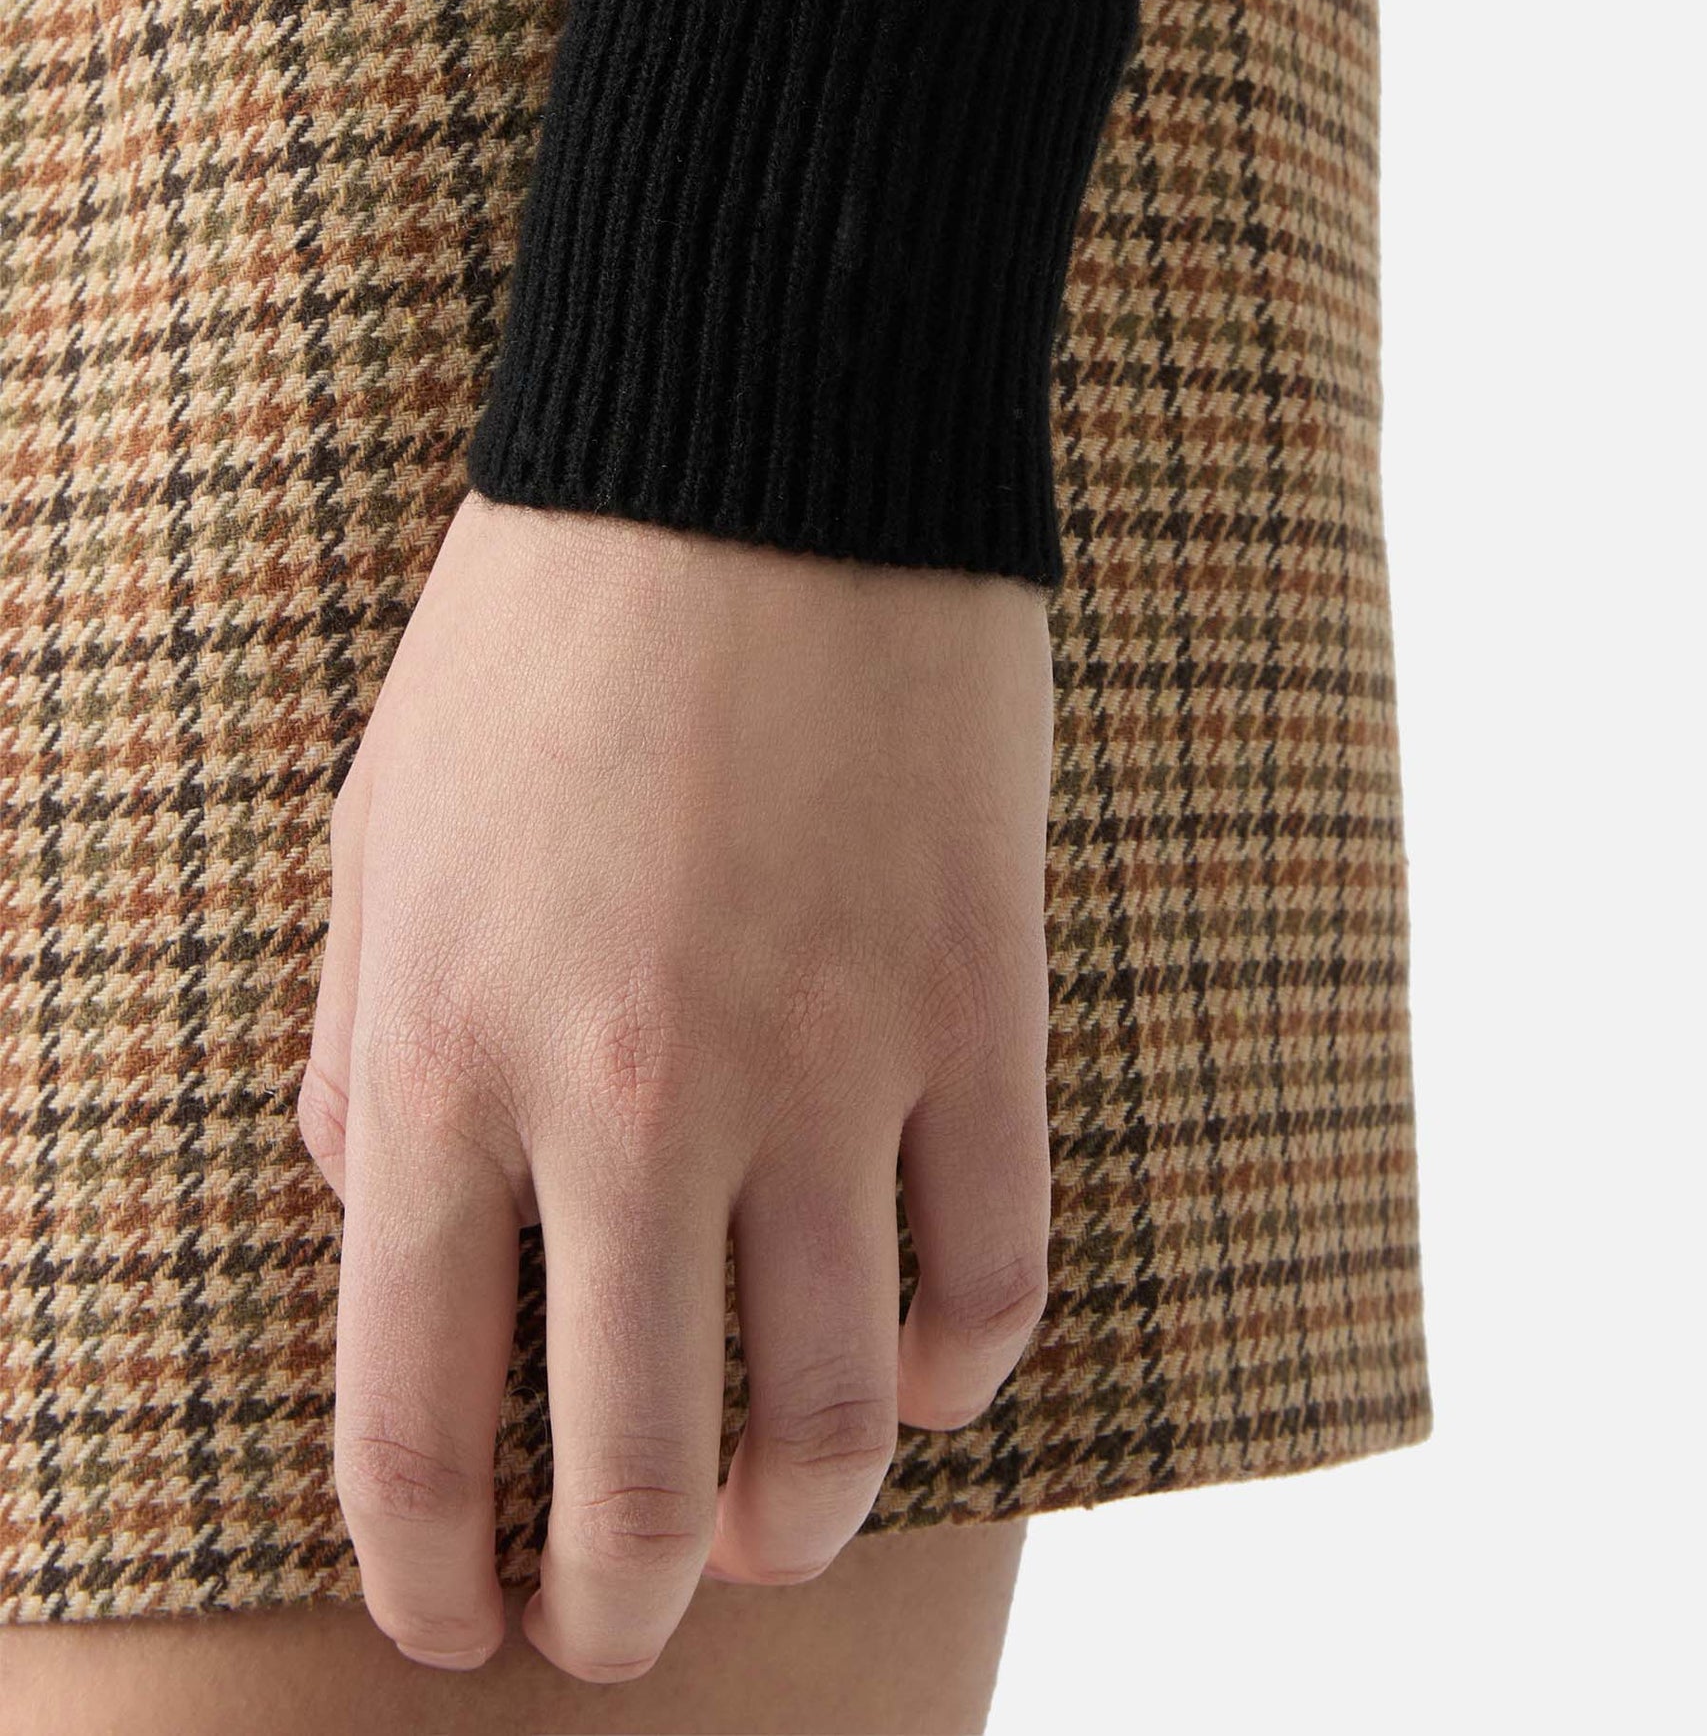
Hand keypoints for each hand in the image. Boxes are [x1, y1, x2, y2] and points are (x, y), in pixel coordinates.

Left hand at [297, 490, 1052, 1684]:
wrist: (761, 449)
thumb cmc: (543, 632)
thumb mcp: (372, 835)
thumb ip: (350, 1051)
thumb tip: (364, 1222)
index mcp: (441, 1053)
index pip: (411, 1413)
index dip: (428, 1571)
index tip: (457, 1628)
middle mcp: (632, 1095)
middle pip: (635, 1470)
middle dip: (618, 1601)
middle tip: (621, 1628)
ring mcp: (829, 1059)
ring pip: (840, 1414)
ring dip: (800, 1520)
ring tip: (774, 1532)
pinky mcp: (981, 1003)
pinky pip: (995, 1271)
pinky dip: (964, 1369)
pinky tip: (927, 1374)